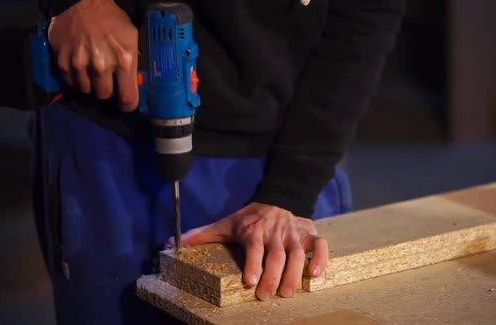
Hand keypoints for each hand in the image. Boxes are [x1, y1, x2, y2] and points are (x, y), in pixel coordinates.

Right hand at [48, 0, 138, 110]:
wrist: (82, 1)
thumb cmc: (111, 19)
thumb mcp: (132, 37)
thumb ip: (135, 62)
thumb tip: (137, 83)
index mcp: (124, 60)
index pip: (128, 98)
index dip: (128, 104)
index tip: (126, 104)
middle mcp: (102, 64)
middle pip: (104, 95)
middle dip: (107, 89)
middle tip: (107, 78)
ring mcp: (81, 64)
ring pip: (87, 90)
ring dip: (91, 83)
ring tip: (93, 70)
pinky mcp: (64, 62)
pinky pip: (71, 82)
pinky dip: (76, 78)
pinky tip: (81, 66)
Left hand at [175, 202, 328, 299]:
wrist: (277, 199)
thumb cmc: (249, 219)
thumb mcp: (226, 223)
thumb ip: (203, 234)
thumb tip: (174, 242)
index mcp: (254, 230)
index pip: (254, 247)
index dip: (253, 263)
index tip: (250, 280)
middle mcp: (275, 232)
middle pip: (277, 255)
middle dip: (273, 277)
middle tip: (268, 296)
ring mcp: (294, 233)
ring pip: (298, 253)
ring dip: (295, 274)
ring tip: (288, 293)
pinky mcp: (310, 233)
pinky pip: (320, 245)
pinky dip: (320, 258)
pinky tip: (315, 275)